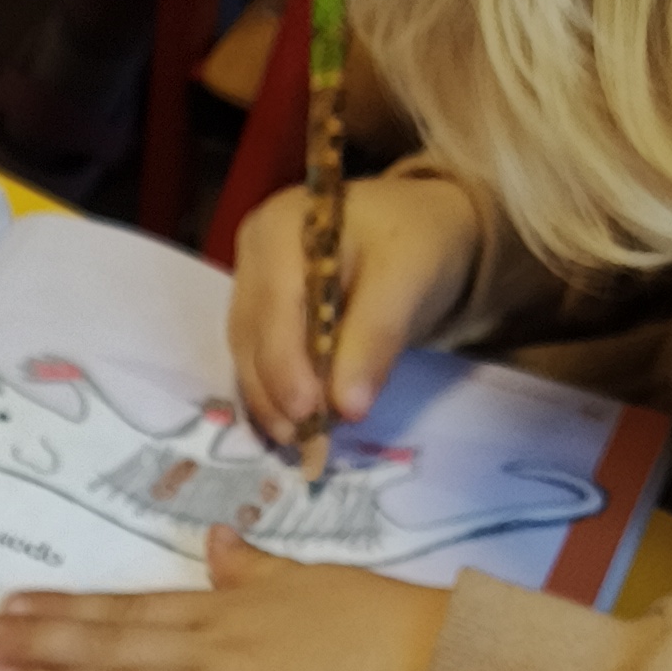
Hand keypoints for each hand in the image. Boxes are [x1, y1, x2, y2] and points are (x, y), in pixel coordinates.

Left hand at [0, 528, 447, 670]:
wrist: (442, 670)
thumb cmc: (388, 627)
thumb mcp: (315, 580)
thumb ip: (259, 569)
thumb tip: (222, 545)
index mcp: (230, 608)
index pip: (130, 607)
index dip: (66, 607)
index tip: (12, 602)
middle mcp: (214, 647)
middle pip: (109, 641)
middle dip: (36, 639)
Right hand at [230, 170, 483, 451]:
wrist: (423, 230)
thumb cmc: (419, 243)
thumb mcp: (408, 281)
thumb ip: (375, 339)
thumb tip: (347, 408)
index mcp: (282, 228)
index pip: (274, 307)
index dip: (286, 365)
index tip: (308, 414)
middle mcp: (254, 253)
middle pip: (252, 334)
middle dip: (278, 393)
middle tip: (305, 441)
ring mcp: (250, 282)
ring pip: (248, 353)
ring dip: (272, 401)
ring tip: (301, 440)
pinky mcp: (259, 310)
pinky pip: (257, 358)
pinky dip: (276, 393)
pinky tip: (296, 422)